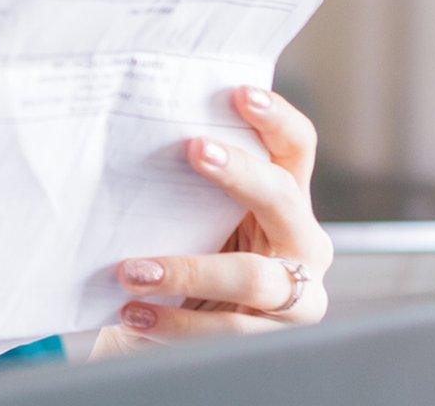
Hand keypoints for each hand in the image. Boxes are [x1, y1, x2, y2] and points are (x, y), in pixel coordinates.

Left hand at [92, 85, 331, 355]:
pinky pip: (227, 331)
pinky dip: (175, 324)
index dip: (276, 118)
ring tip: (131, 272)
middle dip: (240, 172)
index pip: (296, 147)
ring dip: (188, 270)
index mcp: (287, 198)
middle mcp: (303, 242)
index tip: (239, 94)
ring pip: (255, 278)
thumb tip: (133, 136)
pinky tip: (133, 314)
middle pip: (282, 198)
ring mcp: (297, 295)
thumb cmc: (188, 255)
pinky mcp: (274, 340)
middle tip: (191, 149)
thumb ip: (187, 187)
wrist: (179, 331)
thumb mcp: (194, 217)